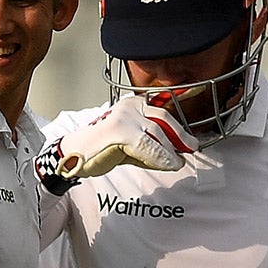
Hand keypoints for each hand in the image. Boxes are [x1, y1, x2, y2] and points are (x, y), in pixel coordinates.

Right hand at [55, 93, 194, 179]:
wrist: (73, 156)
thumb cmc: (101, 150)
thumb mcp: (133, 147)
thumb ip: (154, 147)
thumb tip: (177, 155)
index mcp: (134, 103)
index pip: (164, 110)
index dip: (181, 118)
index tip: (194, 120)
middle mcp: (131, 105)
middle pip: (164, 120)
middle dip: (181, 137)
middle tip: (191, 148)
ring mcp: (125, 116)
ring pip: (158, 135)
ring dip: (170, 152)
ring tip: (176, 163)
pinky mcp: (121, 130)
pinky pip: (148, 145)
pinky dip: (161, 157)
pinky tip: (169, 164)